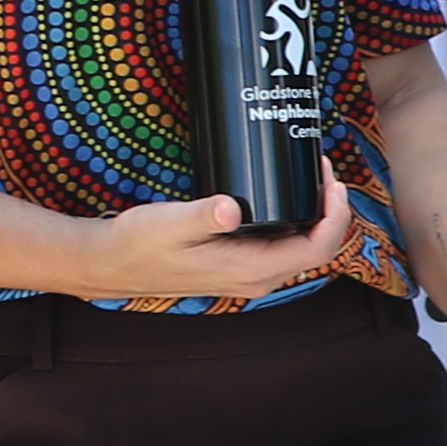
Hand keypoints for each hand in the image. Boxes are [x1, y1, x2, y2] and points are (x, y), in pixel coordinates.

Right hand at [91, 183, 360, 305]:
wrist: (111, 264)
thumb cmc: (139, 244)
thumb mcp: (169, 224)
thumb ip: (201, 216)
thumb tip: (231, 208)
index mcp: (252, 270)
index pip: (318, 248)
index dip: (335, 214)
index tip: (330, 178)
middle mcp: (258, 278)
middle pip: (317, 246)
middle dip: (328, 208)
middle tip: (320, 167)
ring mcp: (250, 274)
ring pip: (300, 245)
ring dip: (312, 213)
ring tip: (308, 174)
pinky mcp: (240, 264)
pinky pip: (281, 244)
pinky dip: (293, 219)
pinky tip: (284, 194)